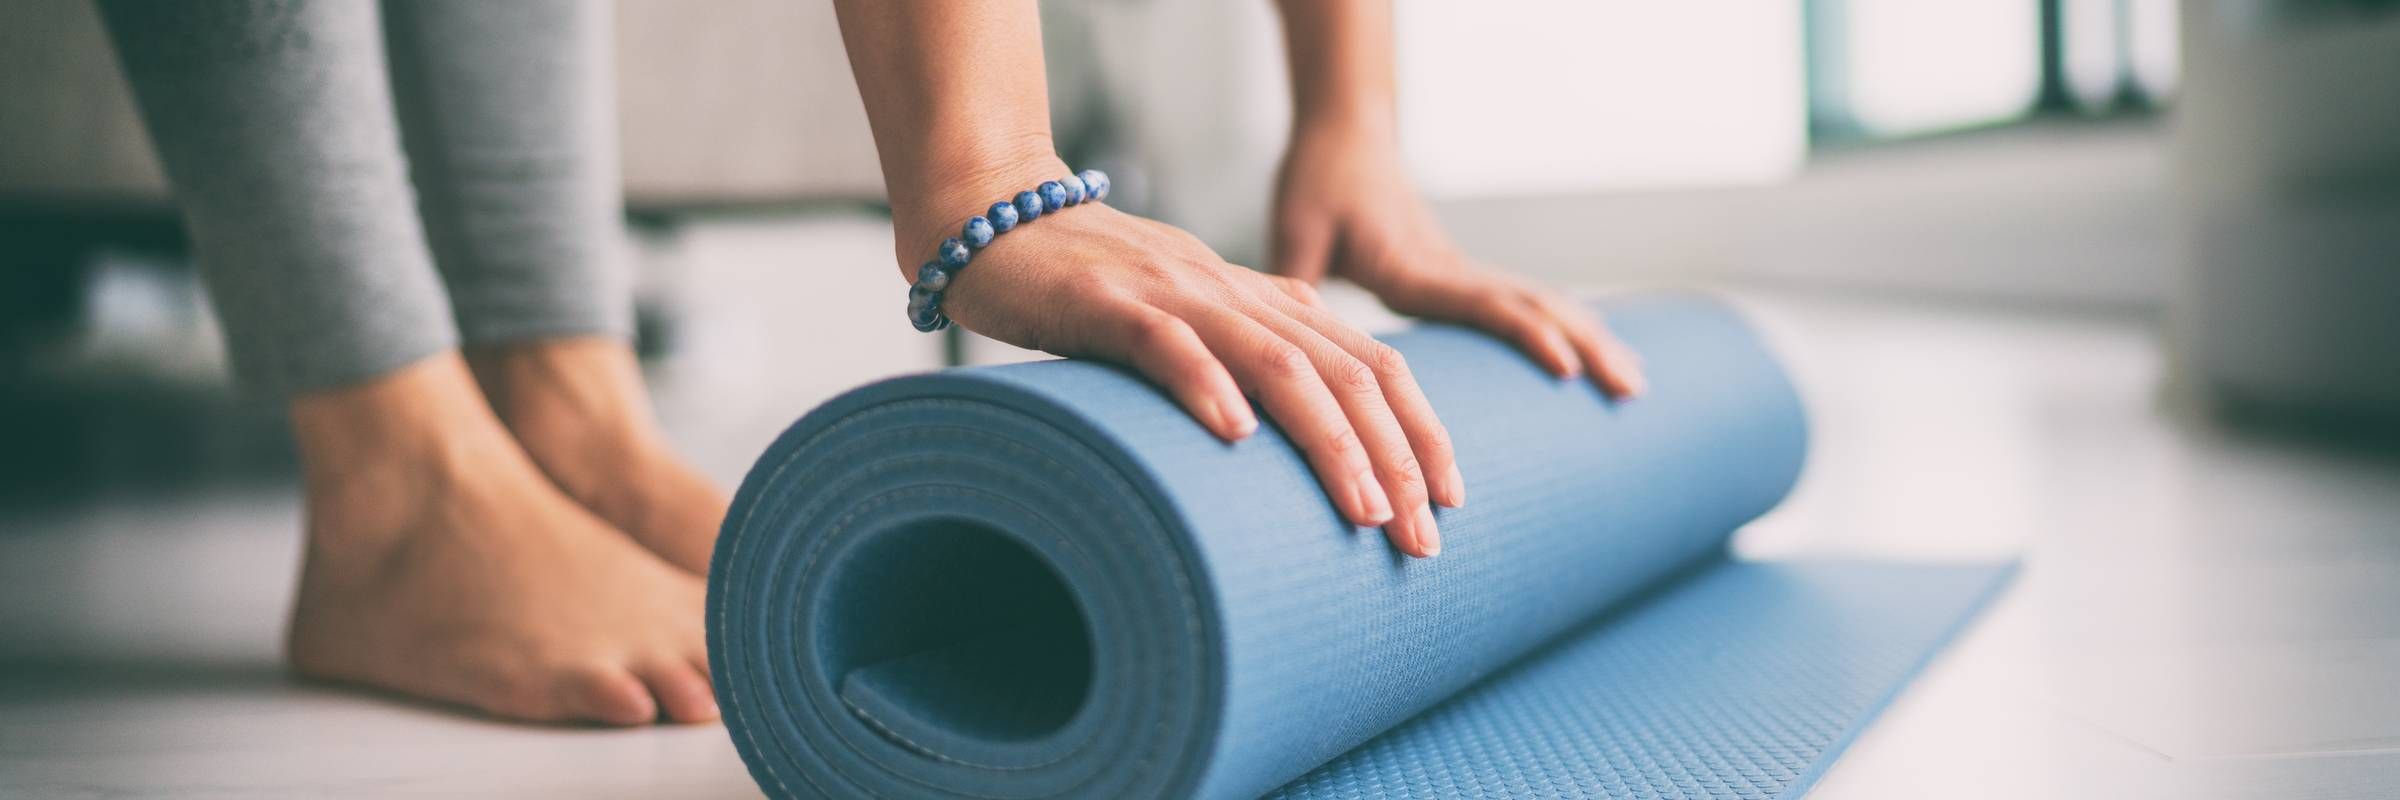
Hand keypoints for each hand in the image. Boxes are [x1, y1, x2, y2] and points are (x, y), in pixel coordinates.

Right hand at [892, 162, 1462, 556]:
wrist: (993, 219)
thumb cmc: (1089, 288)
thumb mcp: (1187, 326)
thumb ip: (1240, 365)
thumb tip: (1285, 446)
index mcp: (1265, 303)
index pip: (1372, 363)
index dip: (1421, 429)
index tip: (1452, 500)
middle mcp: (1236, 295)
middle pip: (1345, 372)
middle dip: (1398, 457)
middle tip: (1422, 537)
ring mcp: (1176, 296)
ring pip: (1278, 363)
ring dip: (1330, 440)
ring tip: (1364, 507)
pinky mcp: (1107, 303)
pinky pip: (1168, 344)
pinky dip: (1207, 386)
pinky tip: (1237, 435)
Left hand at [1271, 126, 1646, 397]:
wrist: (1346, 137)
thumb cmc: (1318, 183)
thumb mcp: (1295, 229)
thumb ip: (1293, 276)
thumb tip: (1283, 341)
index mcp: (1414, 265)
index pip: (1482, 301)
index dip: (1525, 333)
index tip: (1566, 367)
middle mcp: (1450, 269)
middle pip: (1532, 306)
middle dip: (1584, 347)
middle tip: (1632, 391)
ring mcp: (1463, 272)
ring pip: (1541, 304)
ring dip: (1591, 340)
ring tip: (1635, 385)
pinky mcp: (1463, 276)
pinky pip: (1527, 303)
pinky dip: (1568, 329)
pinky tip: (1595, 357)